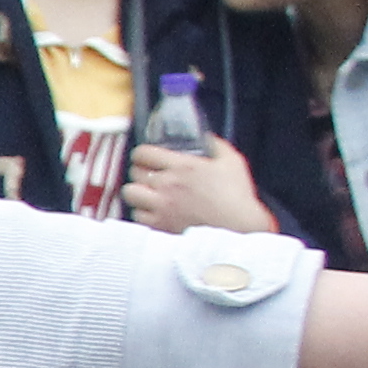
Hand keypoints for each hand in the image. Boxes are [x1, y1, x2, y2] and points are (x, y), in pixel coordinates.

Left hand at [121, 144, 275, 237]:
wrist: (238, 229)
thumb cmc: (236, 197)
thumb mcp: (231, 162)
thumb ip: (217, 146)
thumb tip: (207, 138)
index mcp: (182, 167)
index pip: (144, 153)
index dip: (142, 154)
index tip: (145, 157)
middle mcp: (167, 185)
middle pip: (134, 172)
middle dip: (140, 172)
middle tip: (148, 176)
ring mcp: (161, 207)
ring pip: (130, 194)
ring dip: (137, 193)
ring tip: (147, 195)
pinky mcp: (160, 226)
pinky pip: (137, 216)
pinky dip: (142, 214)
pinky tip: (153, 213)